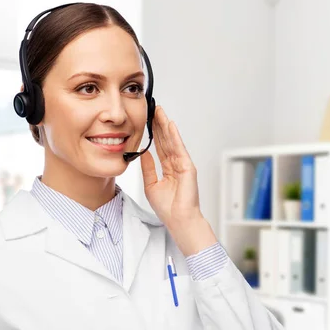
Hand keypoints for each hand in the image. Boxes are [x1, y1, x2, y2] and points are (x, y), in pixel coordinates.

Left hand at [139, 106, 217, 255]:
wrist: (179, 220)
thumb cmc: (167, 208)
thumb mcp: (150, 185)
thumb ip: (147, 168)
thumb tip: (142, 153)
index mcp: (168, 169)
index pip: (160, 147)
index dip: (153, 133)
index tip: (147, 120)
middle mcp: (176, 164)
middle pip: (166, 140)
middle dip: (159, 124)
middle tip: (153, 109)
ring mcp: (183, 165)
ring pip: (172, 141)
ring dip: (166, 126)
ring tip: (159, 112)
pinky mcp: (188, 167)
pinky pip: (179, 148)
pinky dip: (175, 136)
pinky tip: (170, 125)